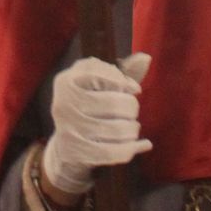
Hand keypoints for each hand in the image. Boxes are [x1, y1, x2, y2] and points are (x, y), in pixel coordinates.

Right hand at [41, 54, 150, 198]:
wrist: (66, 146)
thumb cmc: (86, 105)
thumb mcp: (97, 83)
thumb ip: (122, 70)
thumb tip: (146, 58)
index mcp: (67, 80)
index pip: (102, 74)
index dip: (124, 82)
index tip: (134, 89)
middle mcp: (64, 103)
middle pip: (113, 104)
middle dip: (131, 108)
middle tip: (131, 111)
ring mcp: (70, 130)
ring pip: (116, 129)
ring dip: (133, 129)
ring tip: (133, 127)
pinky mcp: (78, 153)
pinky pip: (113, 152)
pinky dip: (132, 148)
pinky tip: (142, 144)